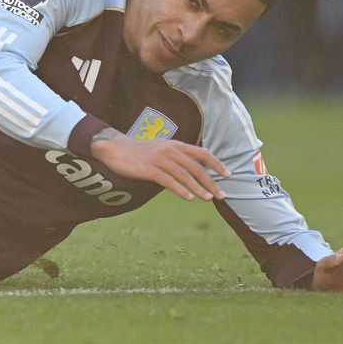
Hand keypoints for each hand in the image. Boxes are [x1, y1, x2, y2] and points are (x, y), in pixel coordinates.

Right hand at [89, 132, 228, 200]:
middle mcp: (170, 150)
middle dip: (210, 182)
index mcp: (175, 145)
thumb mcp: (161, 149)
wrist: (114, 148)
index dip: (216, 163)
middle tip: (221, 195)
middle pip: (196, 167)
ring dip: (198, 188)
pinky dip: (180, 189)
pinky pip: (168, 180)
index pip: (201, 153)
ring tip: (208, 199)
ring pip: (184, 175)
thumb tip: (195, 170)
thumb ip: (177, 157)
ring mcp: (159, 159)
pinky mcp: (148, 169)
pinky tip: (188, 197)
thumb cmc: (140, 152)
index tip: (228, 175)